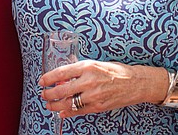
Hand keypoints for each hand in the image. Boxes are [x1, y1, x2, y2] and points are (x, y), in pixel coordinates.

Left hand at [39, 60, 168, 117]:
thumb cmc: (117, 71)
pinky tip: (62, 112)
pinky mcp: (98, 107)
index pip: (61, 73)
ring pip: (68, 103)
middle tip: (44, 94)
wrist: (135, 83)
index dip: (48, 78)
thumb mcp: (97, 64)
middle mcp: (89, 81)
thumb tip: (64, 74)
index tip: (42, 81)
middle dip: (49, 93)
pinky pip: (79, 111)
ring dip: (55, 105)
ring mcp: (93, 95)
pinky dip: (68, 113)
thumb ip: (80, 69)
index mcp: (88, 67)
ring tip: (49, 104)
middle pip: (61, 90)